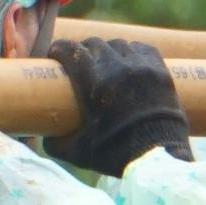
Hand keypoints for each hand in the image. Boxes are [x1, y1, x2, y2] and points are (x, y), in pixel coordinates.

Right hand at [52, 38, 191, 177]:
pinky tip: (128, 62)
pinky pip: (142, 49)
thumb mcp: (77, 152)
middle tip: (79, 63)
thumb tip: (44, 137)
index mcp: (94, 82)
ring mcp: (142, 67)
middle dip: (82, 50)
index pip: (70, 50)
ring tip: (105, 63)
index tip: (54, 56)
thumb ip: (55, 142)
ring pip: (118, 45)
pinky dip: (132, 52)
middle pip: (93, 44)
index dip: (58, 50)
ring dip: (107, 51)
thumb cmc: (116, 156)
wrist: (158, 160)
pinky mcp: (161, 71)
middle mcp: (117, 68)